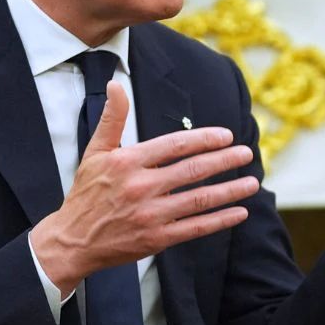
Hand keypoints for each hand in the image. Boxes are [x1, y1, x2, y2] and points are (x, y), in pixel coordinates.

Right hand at [30, 81, 259, 292]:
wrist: (73, 240)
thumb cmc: (87, 193)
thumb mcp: (95, 152)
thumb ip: (112, 118)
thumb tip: (116, 84)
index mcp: (128, 162)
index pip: (174, 145)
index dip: (204, 139)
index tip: (226, 136)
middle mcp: (141, 187)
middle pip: (192, 170)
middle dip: (225, 161)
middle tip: (247, 153)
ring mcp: (150, 214)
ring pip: (199, 199)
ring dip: (230, 190)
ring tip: (252, 182)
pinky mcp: (157, 239)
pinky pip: (195, 228)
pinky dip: (220, 220)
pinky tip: (240, 212)